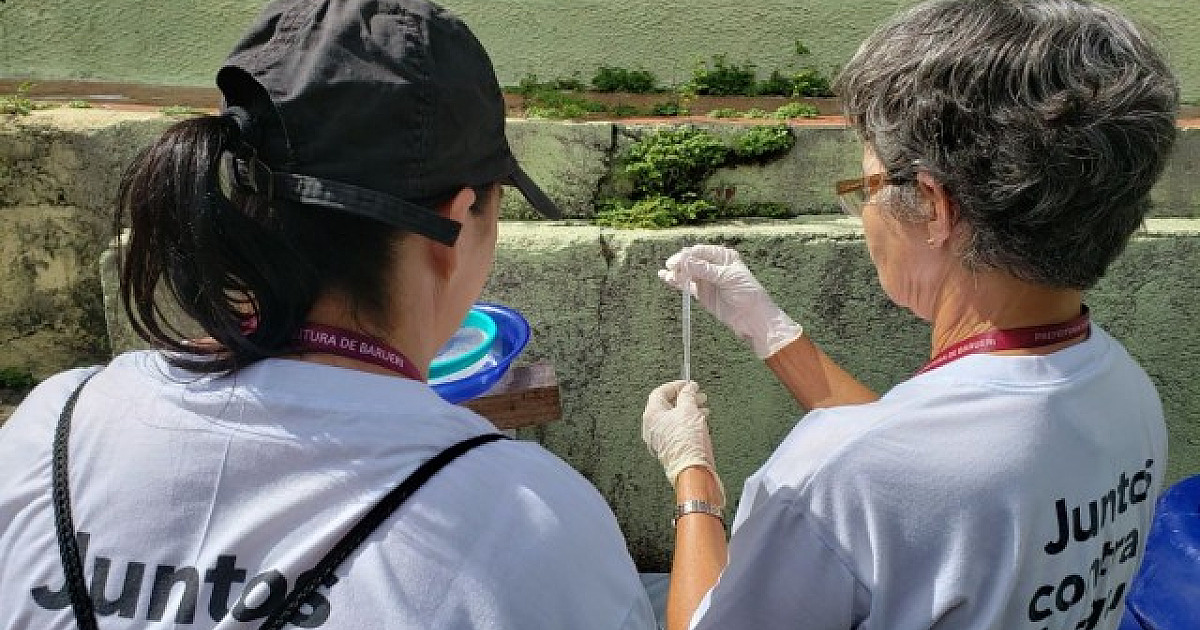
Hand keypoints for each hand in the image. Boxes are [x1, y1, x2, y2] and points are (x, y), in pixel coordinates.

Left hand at [642, 381, 724, 504]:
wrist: (693, 470)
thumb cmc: (688, 443)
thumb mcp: (690, 411)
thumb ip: (688, 395)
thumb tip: (688, 388)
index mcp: (651, 415)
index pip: (660, 392)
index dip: (676, 386)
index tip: (689, 384)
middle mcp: (651, 428)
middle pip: (666, 406)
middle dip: (684, 398)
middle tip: (699, 395)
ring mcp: (659, 440)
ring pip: (673, 419)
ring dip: (688, 410)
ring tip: (704, 409)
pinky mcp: (668, 449)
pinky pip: (676, 431)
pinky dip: (687, 423)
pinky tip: (700, 423)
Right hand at [659, 244, 802, 358]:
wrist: (752, 317)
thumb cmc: (747, 293)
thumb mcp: (727, 278)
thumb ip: (706, 270)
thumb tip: (686, 261)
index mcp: (723, 256)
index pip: (700, 251)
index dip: (688, 256)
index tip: (679, 262)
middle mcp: (713, 265)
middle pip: (691, 261)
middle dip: (680, 264)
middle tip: (671, 268)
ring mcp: (706, 279)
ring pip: (686, 272)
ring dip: (676, 272)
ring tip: (665, 274)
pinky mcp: (701, 293)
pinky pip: (686, 285)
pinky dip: (676, 282)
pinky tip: (665, 277)